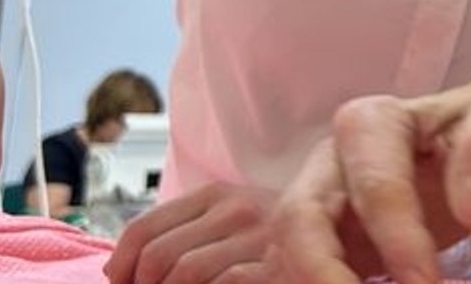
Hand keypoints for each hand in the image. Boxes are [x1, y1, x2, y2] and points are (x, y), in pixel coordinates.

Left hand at [106, 182, 276, 283]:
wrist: (352, 230)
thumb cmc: (286, 237)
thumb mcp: (234, 220)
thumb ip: (186, 233)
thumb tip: (118, 268)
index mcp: (218, 195)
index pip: (143, 229)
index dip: (121, 266)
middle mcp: (236, 210)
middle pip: (157, 256)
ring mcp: (259, 238)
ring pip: (183, 273)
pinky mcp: (276, 266)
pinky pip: (223, 283)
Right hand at [273, 92, 470, 283]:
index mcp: (371, 125)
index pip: (375, 189)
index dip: (398, 242)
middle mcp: (330, 163)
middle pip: (300, 222)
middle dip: (325, 276)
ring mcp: (320, 205)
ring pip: (289, 254)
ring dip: (315, 283)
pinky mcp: (325, 245)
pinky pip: (302, 272)